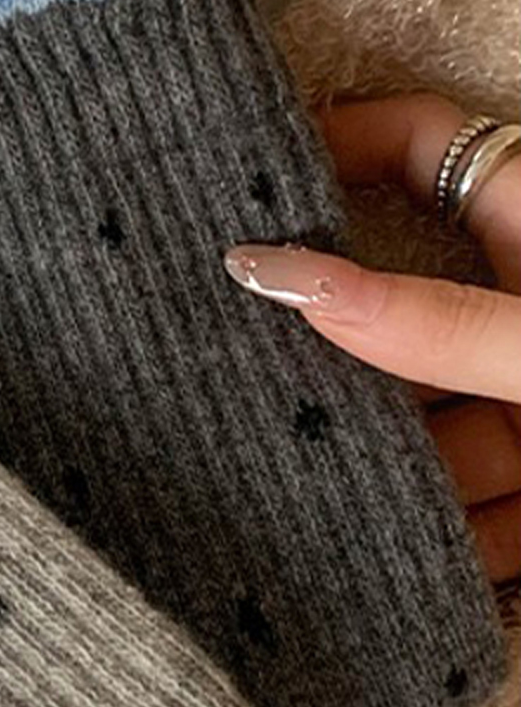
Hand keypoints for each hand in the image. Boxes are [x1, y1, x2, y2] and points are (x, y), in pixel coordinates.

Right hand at [225, 93, 520, 582]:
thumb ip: (426, 325)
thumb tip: (269, 275)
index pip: (417, 144)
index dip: (329, 143)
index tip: (229, 177)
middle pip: (400, 305)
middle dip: (329, 350)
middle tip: (222, 357)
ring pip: (437, 420)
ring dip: (387, 466)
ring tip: (290, 489)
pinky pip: (484, 506)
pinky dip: (444, 535)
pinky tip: (384, 563)